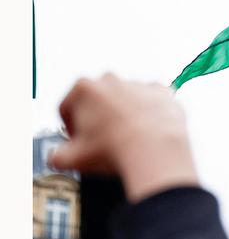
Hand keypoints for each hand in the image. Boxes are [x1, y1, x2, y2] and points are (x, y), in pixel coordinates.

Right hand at [50, 73, 198, 202]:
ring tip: (129, 140)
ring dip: (125, 116)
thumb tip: (58, 157)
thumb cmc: (114, 151)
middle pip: (97, 102)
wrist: (156, 151)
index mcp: (83, 88)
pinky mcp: (162, 92)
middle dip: (98, 119)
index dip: (71, 128)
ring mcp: (138, 84)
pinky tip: (149, 132)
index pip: (68, 108)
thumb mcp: (73, 159)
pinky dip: (150, 114)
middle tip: (104, 142)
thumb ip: (57, 156)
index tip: (79, 142)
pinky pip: (152, 102)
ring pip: (125, 101)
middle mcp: (111, 80)